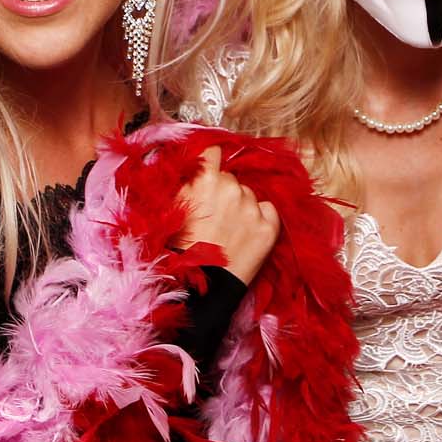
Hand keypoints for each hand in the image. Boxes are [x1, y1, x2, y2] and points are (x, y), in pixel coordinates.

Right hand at [177, 145, 280, 285]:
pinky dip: (261, 219)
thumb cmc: (178, 250)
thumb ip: (186, 183)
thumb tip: (194, 165)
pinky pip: (269, 210)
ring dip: (241, 207)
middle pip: (231, 179)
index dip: (210, 164)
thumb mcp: (172, 209)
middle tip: (213, 217)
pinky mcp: (269, 228)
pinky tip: (246, 234)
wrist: (199, 289)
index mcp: (205, 179)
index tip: (209, 175)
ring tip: (227, 232)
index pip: (213, 152)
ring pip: (249, 195)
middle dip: (223, 192)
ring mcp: (252, 208)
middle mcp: (232, 187)